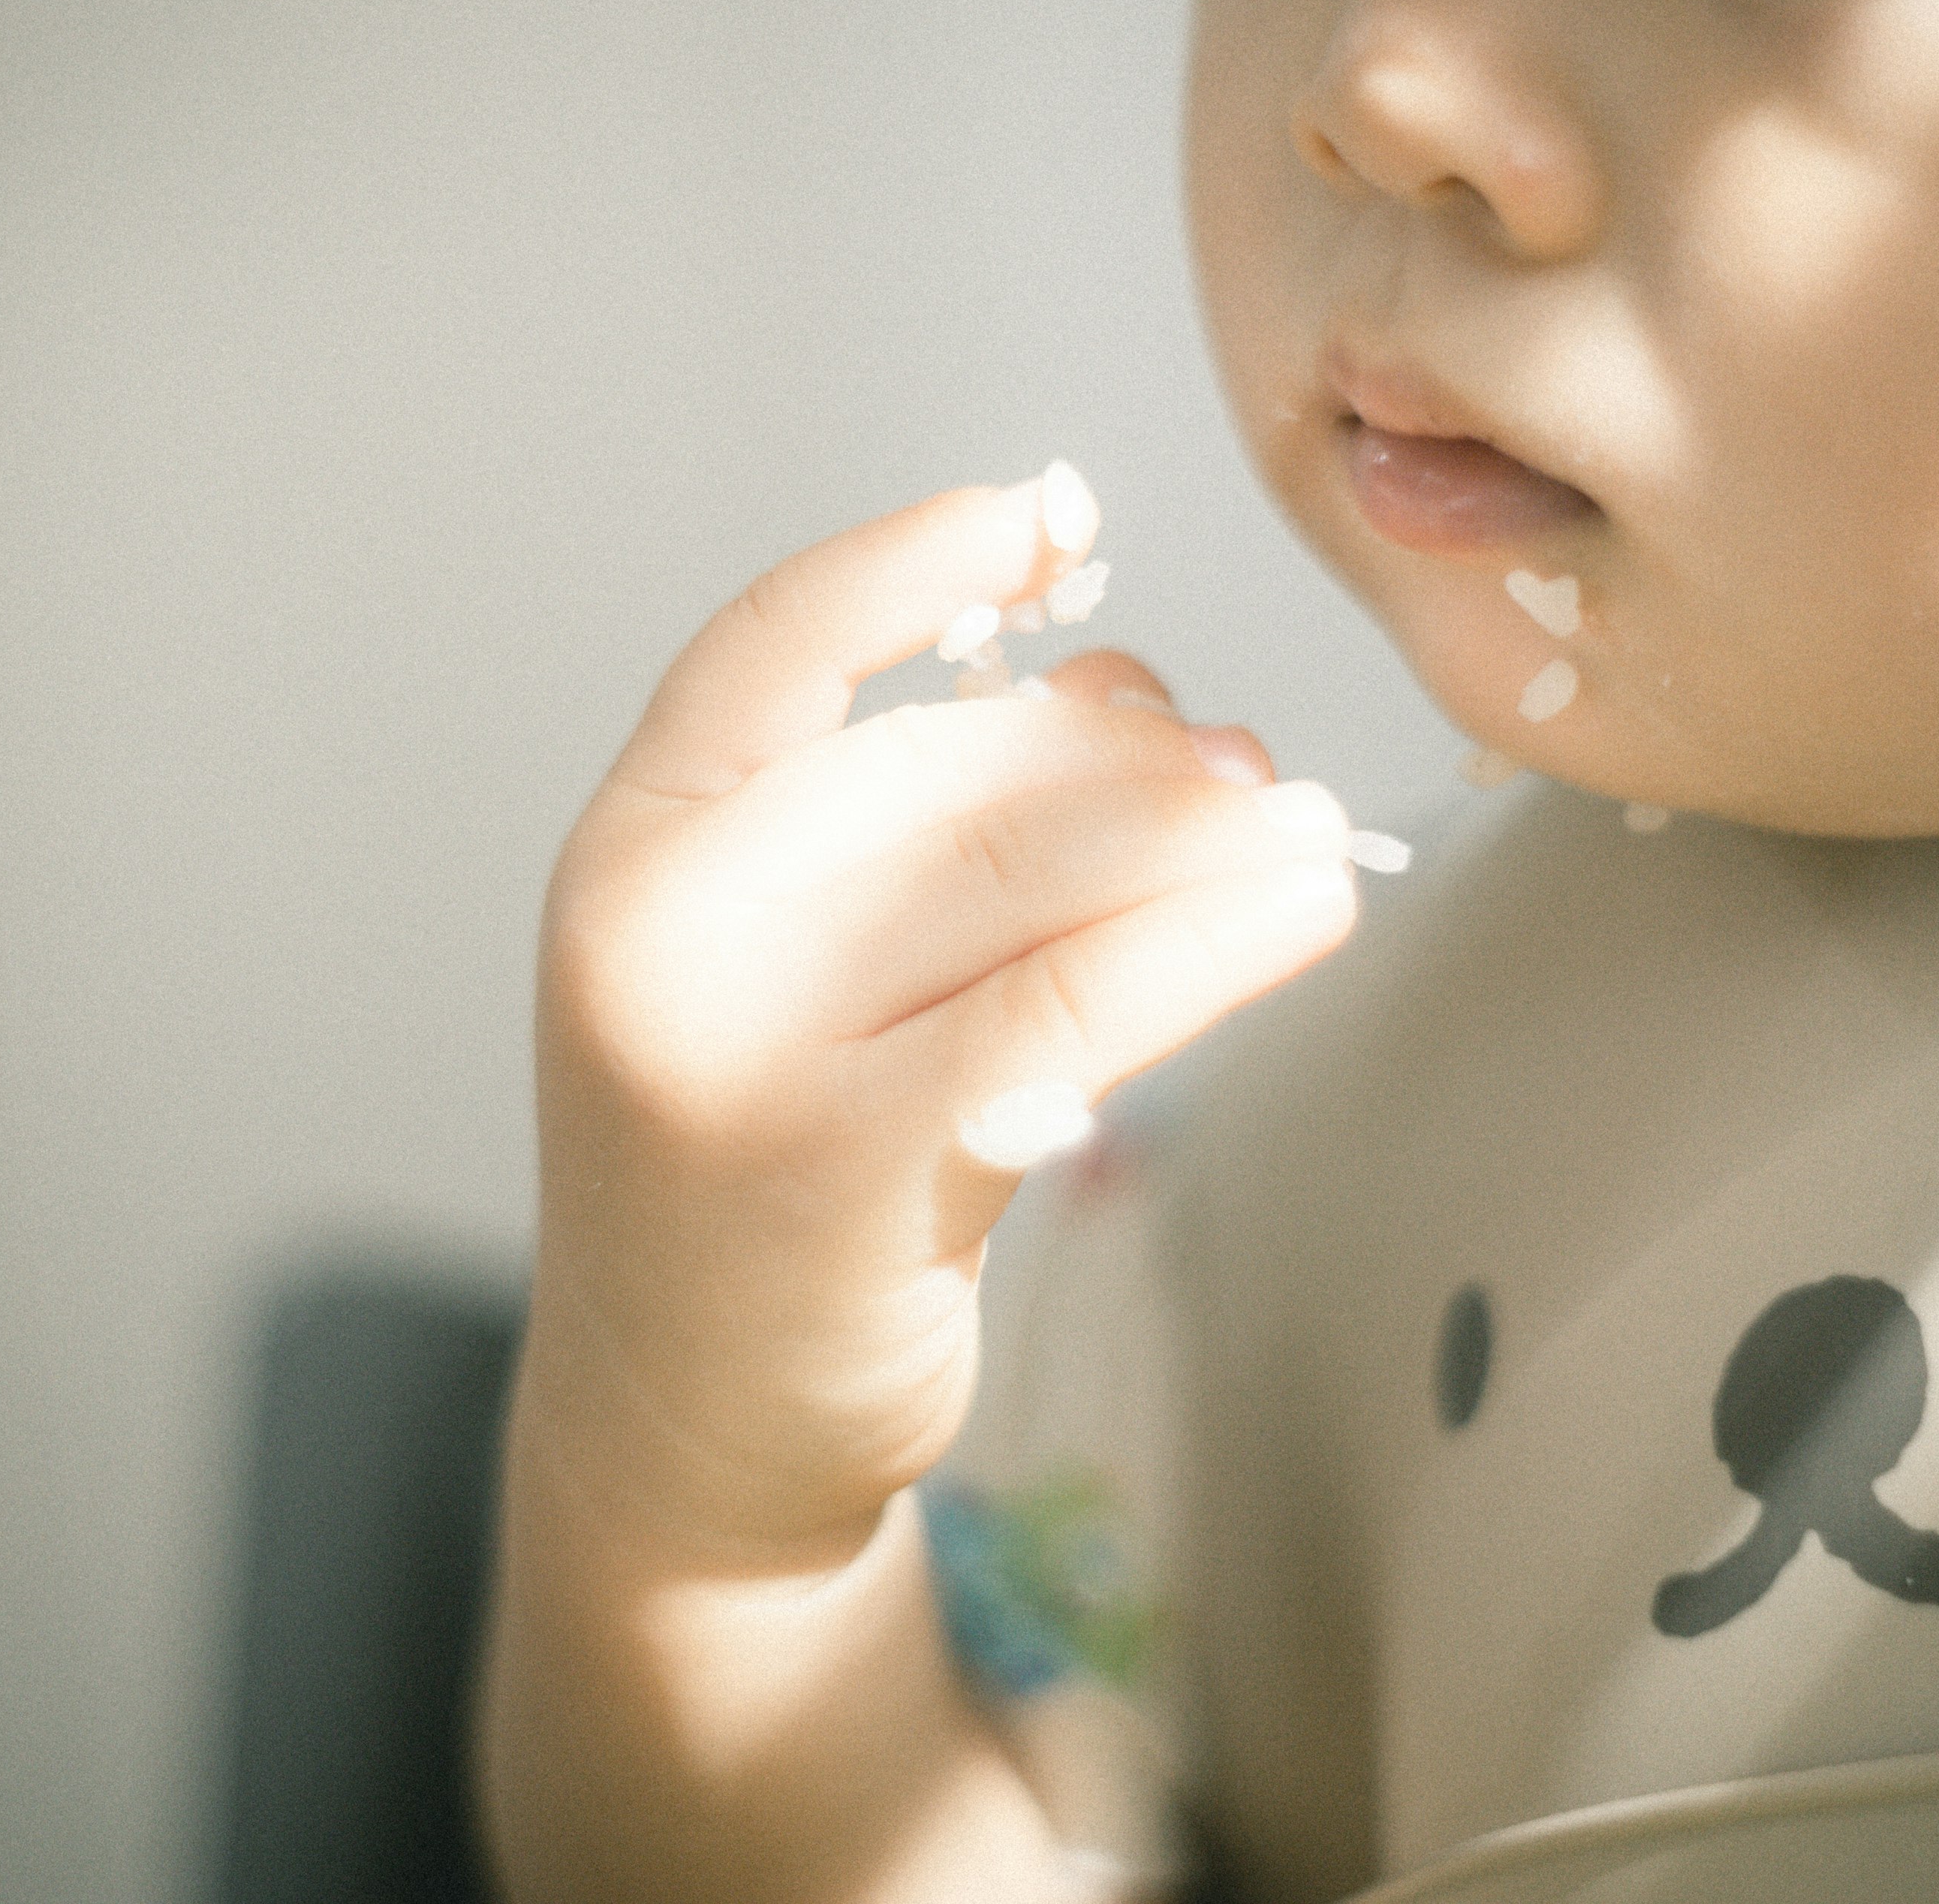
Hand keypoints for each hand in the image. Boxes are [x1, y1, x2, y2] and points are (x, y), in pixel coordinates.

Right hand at [520, 473, 1359, 1568]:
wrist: (681, 1423)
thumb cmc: (757, 1169)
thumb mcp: (781, 974)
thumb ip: (904, 839)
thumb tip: (1127, 696)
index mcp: (632, 851)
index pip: (771, 646)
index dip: (918, 563)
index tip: (1052, 515)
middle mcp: (660, 933)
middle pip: (950, 766)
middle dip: (1131, 753)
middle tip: (1250, 774)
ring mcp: (742, 1054)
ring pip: (1032, 876)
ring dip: (1208, 834)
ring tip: (1305, 827)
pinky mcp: (850, 1169)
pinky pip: (1073, 1005)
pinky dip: (1212, 936)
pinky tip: (1306, 907)